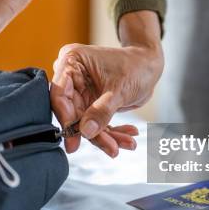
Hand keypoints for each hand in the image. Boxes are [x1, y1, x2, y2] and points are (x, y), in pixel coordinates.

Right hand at [51, 11, 162, 156]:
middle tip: (110, 147)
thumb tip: (85, 131)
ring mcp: (82, 92)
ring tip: (126, 143)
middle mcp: (73, 77)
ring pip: (85, 122)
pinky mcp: (91, 104)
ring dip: (106, 137)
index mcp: (72, 62)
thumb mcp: (119, 89)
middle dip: (93, 133)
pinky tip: (127, 138)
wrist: (149, 65)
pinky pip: (96, 124)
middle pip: (72, 113)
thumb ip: (101, 110)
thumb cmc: (136, 65)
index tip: (74, 139)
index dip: (66, 118)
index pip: (59, 94)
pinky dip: (112, 134)